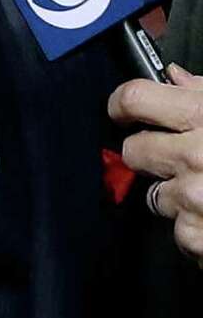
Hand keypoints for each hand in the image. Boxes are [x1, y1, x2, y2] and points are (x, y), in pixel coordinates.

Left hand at [109, 63, 202, 260]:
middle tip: (176, 155)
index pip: (134, 98)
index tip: (124, 110)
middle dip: (150, 152)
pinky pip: (178, 232)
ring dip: (178, 194)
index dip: (123, 103)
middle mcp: (194, 157)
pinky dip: (196, 229)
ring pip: (156, 195)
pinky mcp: (199, 240)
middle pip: (134, 150)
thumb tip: (172, 77)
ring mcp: (195, 202)